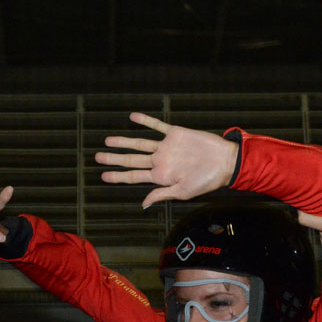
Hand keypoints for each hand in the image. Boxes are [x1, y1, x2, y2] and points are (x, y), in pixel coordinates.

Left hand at [95, 112, 238, 207]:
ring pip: (140, 142)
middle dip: (114, 159)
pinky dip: (146, 121)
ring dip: (124, 141)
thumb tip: (143, 204)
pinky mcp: (176, 133)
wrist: (224, 162)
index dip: (118, 176)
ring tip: (108, 140)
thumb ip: (161, 194)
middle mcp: (160, 160)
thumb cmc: (206, 181)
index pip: (134, 176)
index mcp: (160, 176)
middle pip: (132, 159)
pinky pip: (157, 126)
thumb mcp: (182, 192)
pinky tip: (133, 117)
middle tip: (98, 157)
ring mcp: (167, 147)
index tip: (103, 176)